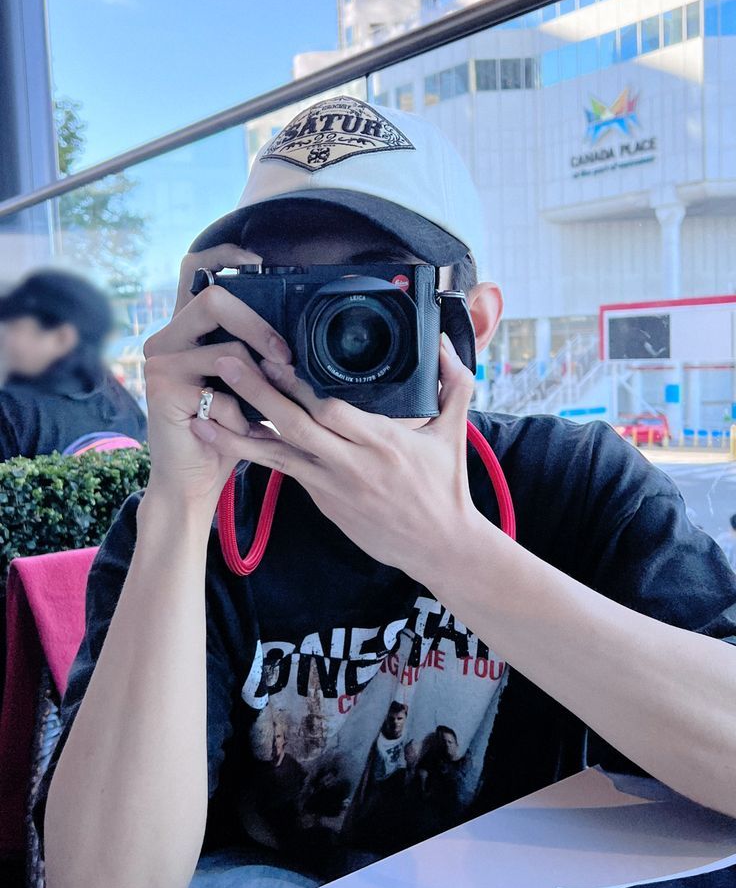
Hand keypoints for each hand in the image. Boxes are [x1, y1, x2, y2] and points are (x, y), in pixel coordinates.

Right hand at [143, 246, 291, 511]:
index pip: (195, 269)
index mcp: (188, 329)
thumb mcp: (247, 384)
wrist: (194, 480)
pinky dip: (241, 416)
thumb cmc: (226, 430)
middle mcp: (167, 337)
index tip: (258, 262)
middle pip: (215, 299)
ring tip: (264, 409)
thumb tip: (303, 326)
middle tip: (284, 356)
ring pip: (227, 349)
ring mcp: (160, 361)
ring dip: (257, 384)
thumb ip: (259, 351)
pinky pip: (221, 390)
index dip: (224, 256)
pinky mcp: (162, 389)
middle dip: (259, 326)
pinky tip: (239, 432)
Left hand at [190, 333, 479, 586]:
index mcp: (382, 442)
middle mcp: (351, 464)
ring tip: (202, 410)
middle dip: (257, 394)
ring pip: (277, 455)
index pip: (332, 410)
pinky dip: (253, 453)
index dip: (300, 385)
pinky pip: (283, 471)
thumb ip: (454, 382)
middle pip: (296, 426)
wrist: (439, 548)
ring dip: (237, 431)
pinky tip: (223, 438)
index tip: (273, 356)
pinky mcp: (321, 500)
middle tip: (227, 362)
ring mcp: (332, 485)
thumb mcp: (454, 432)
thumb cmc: (446, 487)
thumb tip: (441, 339)